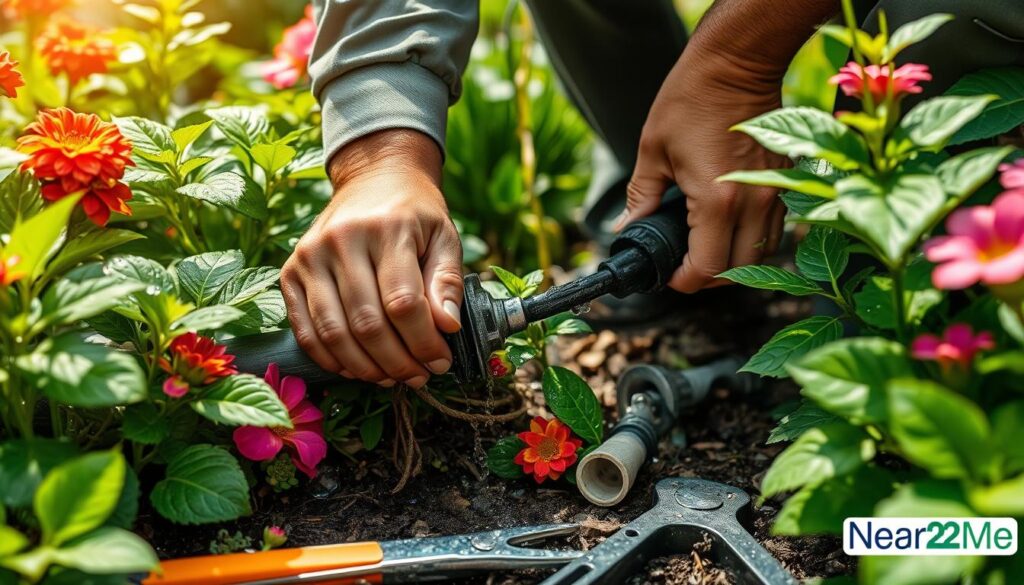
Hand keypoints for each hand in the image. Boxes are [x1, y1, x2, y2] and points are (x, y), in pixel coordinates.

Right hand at [281, 129, 462, 387]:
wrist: (373, 178)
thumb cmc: (414, 213)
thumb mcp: (444, 236)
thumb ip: (448, 281)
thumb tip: (448, 326)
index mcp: (386, 228)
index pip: (403, 303)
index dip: (423, 342)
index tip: (441, 361)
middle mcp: (341, 240)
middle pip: (367, 324)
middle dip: (397, 362)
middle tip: (418, 376)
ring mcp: (309, 256)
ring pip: (333, 333)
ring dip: (365, 368)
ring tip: (391, 377)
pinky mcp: (290, 271)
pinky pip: (305, 330)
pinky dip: (330, 359)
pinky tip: (357, 368)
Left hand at [621, 46, 788, 292]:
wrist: (737, 63)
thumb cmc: (692, 99)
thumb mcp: (653, 150)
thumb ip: (641, 196)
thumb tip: (627, 226)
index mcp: (717, 201)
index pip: (707, 268)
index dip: (685, 281)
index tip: (670, 275)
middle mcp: (753, 203)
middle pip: (740, 271)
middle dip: (710, 279)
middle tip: (686, 268)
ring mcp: (775, 192)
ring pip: (763, 254)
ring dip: (736, 263)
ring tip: (707, 252)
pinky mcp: (785, 180)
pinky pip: (774, 229)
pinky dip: (753, 240)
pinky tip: (729, 229)